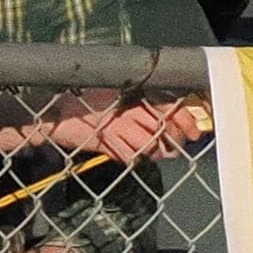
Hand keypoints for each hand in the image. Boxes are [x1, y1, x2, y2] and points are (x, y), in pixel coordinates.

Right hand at [46, 100, 206, 163]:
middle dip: (175, 141)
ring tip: (154, 152)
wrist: (57, 114)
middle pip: (164, 128)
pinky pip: (130, 155)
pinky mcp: (105, 140)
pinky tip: (132, 154)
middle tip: (176, 146)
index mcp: (133, 94)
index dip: (186, 121)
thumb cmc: (89, 104)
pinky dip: (135, 158)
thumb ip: (142, 105)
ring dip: (156, 152)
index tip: (196, 132)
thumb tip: (171, 119)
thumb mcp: (118, 98)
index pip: (169, 106)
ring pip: (150, 145)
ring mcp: (116, 125)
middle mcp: (128, 108)